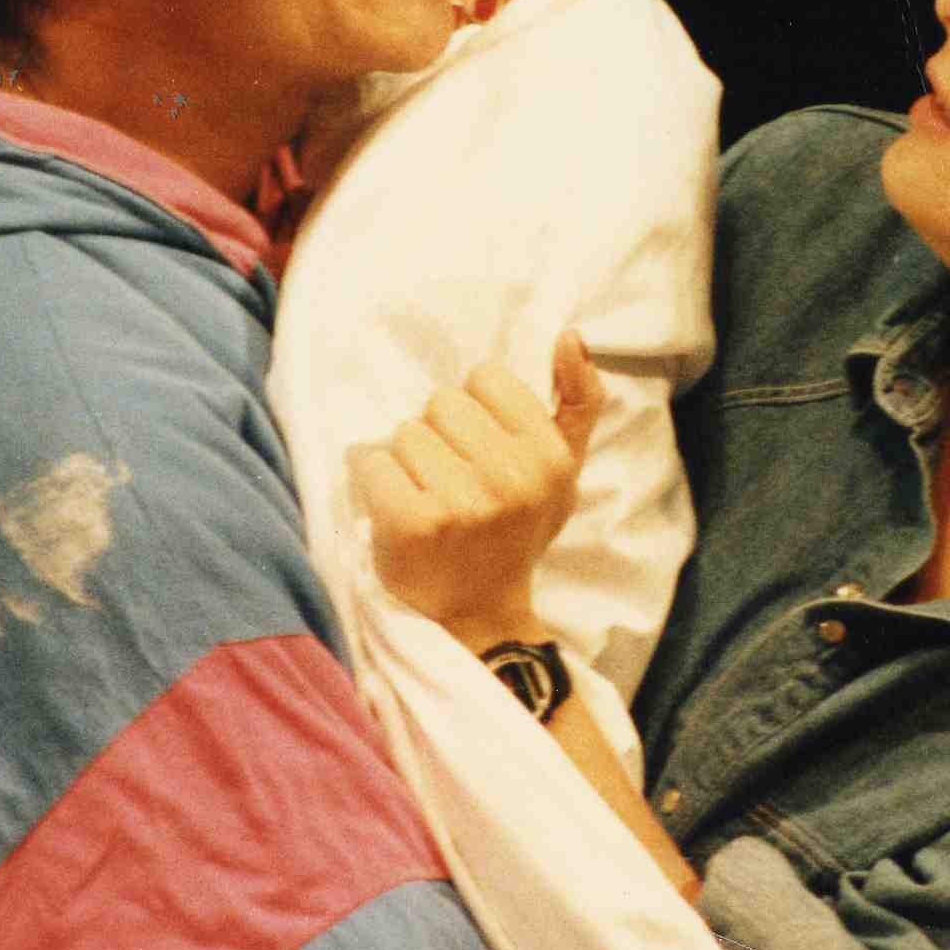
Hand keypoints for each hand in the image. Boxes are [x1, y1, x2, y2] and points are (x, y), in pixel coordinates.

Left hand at [352, 332, 605, 646]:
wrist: (477, 613)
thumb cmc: (517, 530)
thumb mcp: (563, 469)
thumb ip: (578, 402)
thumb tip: (571, 336)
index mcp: (549, 455)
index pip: (485, 378)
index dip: (476, 412)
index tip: (482, 452)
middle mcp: (511, 477)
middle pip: (441, 402)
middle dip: (439, 436)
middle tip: (452, 481)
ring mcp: (462, 502)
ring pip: (404, 432)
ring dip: (404, 462)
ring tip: (427, 497)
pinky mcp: (412, 522)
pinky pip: (371, 461)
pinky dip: (373, 480)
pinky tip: (395, 508)